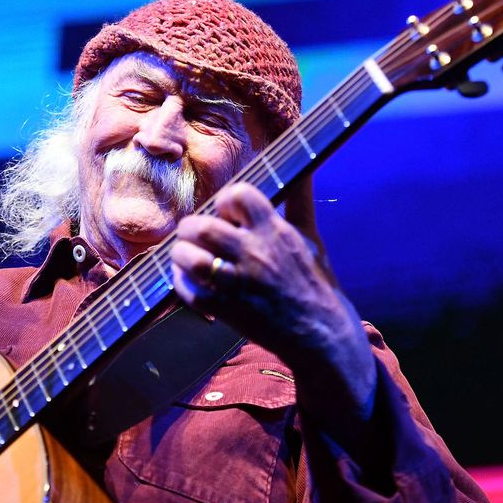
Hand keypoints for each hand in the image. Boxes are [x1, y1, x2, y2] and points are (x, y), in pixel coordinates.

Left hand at [170, 182, 373, 408]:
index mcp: (274, 231)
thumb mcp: (309, 238)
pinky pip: (190, 291)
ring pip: (190, 257)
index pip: (238, 194)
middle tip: (194, 237)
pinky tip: (189, 281)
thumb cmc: (314, 283)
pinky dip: (183, 284)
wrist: (321, 333)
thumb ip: (299, 202)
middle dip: (191, 229)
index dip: (225, 202)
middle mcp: (256, 253)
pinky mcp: (229, 311)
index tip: (227, 216)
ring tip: (187, 258)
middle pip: (202, 226)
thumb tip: (303, 169)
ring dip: (181, 255)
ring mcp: (240, 284)